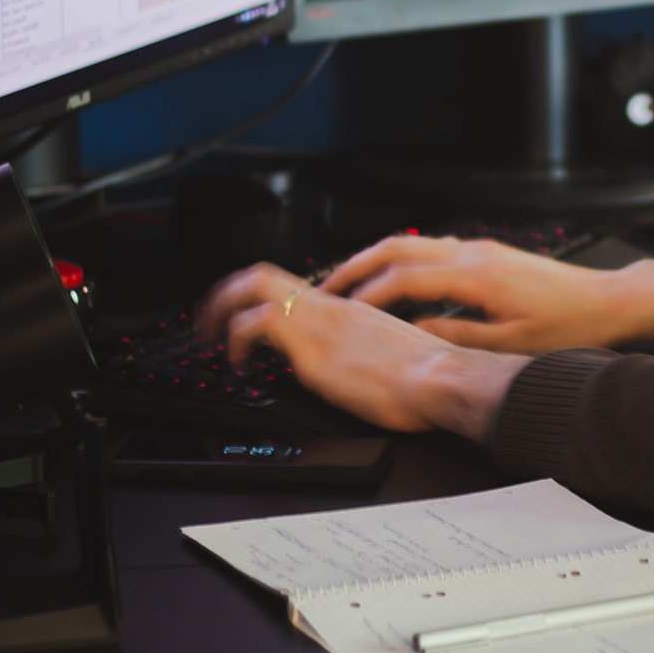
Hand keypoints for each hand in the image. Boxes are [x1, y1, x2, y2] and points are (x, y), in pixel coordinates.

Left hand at [195, 262, 526, 436]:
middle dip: (227, 291)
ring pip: (254, 287)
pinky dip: (236, 338)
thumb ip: (369, 353)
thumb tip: (358, 369)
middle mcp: (332, 308)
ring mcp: (321, 324)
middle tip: (211, 316)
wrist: (445, 379)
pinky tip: (238, 363)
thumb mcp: (393, 357)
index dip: (259, 295)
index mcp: (352, 309)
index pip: (295, 286)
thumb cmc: (431, 377)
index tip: (245, 315)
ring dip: (221, 308)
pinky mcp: (313, 349)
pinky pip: (258, 324)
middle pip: (265, 273)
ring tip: (209, 335)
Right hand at [320, 236, 630, 353]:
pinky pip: (432, 250)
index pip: (402, 279)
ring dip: (378, 261)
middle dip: (357, 267)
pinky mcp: (488, 254)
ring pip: (413, 244)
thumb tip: (416, 333)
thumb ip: (457, 338)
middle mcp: (473, 252)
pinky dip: (403, 262)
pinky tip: (395, 283)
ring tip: (351, 285)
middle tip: (326, 288)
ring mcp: (480, 249)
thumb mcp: (510, 345)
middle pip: (398, 248)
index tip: (338, 312)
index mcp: (475, 275)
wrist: (609, 301)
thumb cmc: (570, 325)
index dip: (365, 296)